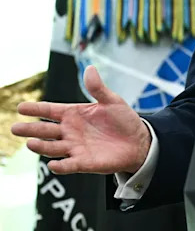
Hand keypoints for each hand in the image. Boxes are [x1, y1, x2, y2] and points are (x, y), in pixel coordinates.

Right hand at [10, 66, 150, 174]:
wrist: (138, 141)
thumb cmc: (123, 120)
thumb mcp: (112, 100)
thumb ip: (98, 88)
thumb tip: (90, 68)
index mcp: (74, 114)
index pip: (50, 110)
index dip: (36, 109)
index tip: (20, 107)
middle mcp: (70, 131)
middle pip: (45, 130)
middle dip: (30, 129)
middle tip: (15, 128)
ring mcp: (75, 147)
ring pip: (53, 148)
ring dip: (42, 146)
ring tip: (31, 142)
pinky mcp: (84, 162)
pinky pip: (69, 165)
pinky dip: (60, 165)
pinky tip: (53, 164)